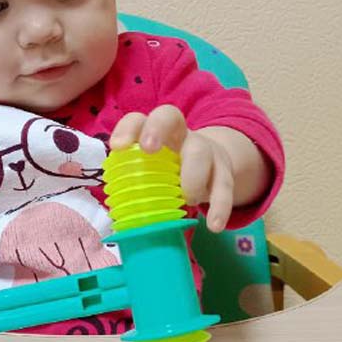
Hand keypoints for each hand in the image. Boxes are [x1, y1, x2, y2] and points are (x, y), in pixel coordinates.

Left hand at [109, 105, 234, 232]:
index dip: (128, 129)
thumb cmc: (168, 175)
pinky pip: (224, 185)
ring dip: (193, 175)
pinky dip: (220, 206)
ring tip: (188, 200)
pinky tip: (214, 225)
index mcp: (152, 133)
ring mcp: (203, 148)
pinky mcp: (223, 169)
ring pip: (200, 151)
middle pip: (169, 116)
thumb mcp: (150, 176)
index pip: (138, 120)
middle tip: (149, 149)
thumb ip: (134, 188)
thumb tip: (119, 222)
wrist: (209, 169)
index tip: (118, 147)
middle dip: (157, 128)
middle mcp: (177, 133)